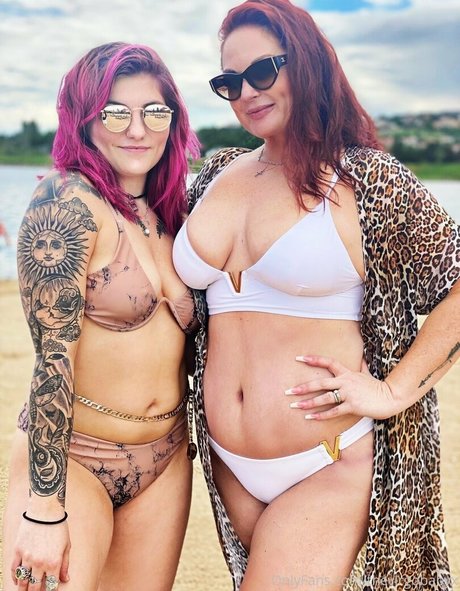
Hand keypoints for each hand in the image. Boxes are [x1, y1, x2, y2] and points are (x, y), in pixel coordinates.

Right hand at [11, 517, 69, 588]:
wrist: (45, 510)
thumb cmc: (59, 527)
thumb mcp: (66, 545)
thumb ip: (65, 564)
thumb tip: (65, 579)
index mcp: (54, 562)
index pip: (51, 585)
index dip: (50, 590)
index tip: (49, 590)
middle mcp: (40, 563)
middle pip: (35, 586)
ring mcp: (27, 557)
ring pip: (23, 581)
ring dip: (23, 588)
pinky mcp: (18, 551)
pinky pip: (14, 569)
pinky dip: (15, 577)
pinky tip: (17, 580)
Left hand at [285, 355, 401, 419]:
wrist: (391, 396)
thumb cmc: (377, 386)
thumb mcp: (367, 373)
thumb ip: (361, 365)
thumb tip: (362, 356)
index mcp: (347, 372)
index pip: (328, 362)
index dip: (313, 359)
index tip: (298, 358)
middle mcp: (345, 382)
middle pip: (320, 383)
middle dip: (303, 387)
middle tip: (288, 391)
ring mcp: (349, 394)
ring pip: (324, 398)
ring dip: (308, 403)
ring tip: (295, 406)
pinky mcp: (353, 406)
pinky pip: (334, 411)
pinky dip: (321, 415)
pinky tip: (310, 417)